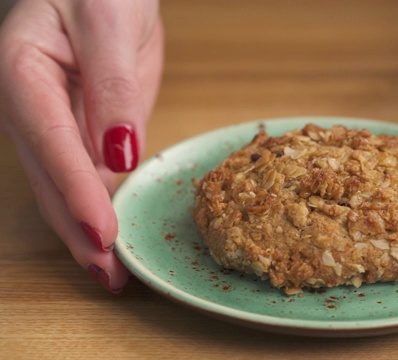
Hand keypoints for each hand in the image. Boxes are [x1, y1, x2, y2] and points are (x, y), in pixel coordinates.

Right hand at [0, 0, 162, 290]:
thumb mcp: (107, 23)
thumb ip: (111, 85)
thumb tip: (117, 154)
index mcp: (21, 72)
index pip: (50, 142)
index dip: (77, 191)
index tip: (103, 233)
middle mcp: (29, 105)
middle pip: (50, 178)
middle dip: (79, 229)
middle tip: (107, 274)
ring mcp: (54, 122)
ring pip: (66, 186)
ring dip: (87, 230)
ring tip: (110, 272)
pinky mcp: (81, 131)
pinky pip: (88, 175)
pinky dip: (101, 207)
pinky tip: (113, 236)